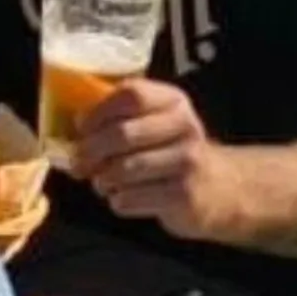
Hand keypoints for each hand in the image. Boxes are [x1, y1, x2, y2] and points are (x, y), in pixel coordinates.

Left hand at [71, 78, 233, 242]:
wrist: (221, 189)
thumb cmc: (172, 151)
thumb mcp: (157, 122)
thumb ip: (122, 115)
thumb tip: (76, 123)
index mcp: (174, 101)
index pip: (132, 95)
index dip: (99, 111)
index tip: (80, 127)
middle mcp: (185, 126)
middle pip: (123, 133)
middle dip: (92, 150)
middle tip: (78, 163)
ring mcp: (188, 162)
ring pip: (125, 170)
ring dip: (103, 179)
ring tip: (101, 182)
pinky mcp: (184, 196)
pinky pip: (132, 198)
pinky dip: (118, 200)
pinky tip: (122, 197)